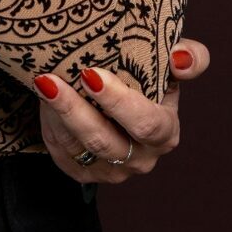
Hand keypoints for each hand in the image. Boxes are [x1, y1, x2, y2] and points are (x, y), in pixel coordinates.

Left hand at [33, 39, 211, 183]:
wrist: (123, 108)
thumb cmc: (148, 82)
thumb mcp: (171, 68)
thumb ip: (190, 58)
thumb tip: (180, 58)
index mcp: (165, 133)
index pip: (145, 123)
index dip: (118, 102)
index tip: (90, 73)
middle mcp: (140, 159)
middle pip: (103, 139)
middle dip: (74, 108)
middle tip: (50, 78)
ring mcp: (111, 171)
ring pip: (77, 147)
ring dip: (55, 114)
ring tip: (41, 81)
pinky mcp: (84, 174)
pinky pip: (62, 153)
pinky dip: (50, 125)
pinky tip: (42, 99)